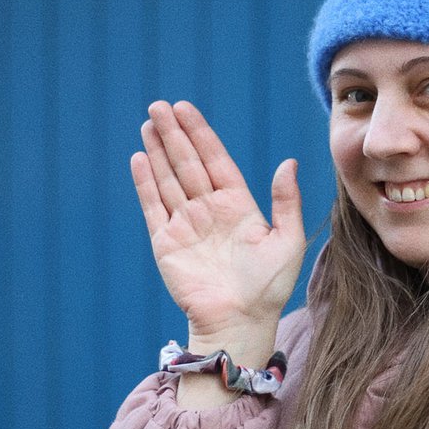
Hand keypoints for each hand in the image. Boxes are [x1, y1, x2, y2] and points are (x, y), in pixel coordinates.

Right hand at [131, 101, 304, 367]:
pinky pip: (153, 205)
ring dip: (158, 150)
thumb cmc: (269, 287)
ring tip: (149, 122)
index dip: (201, 134)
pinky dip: (146, 182)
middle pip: (188, 163)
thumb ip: (286, 200)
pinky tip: (140, 158)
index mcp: (238, 205)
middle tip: (159, 105)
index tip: (186, 109)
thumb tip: (288, 162)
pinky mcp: (166, 242)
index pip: (215, 160)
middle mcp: (209, 210)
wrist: (239, 322)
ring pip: (168, 178)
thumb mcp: (288, 240)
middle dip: (174, 133)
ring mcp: (186, 224)